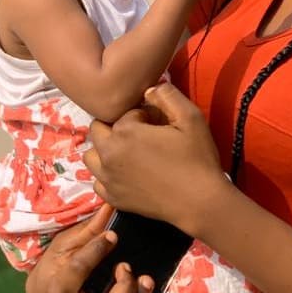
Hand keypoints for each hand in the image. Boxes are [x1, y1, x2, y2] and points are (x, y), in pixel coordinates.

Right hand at [24, 204, 174, 292]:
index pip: (76, 272)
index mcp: (59, 289)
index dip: (95, 252)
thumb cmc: (56, 266)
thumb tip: (110, 204)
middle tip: (127, 267)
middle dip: (124, 292)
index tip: (112, 235)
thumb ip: (88, 231)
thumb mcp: (64, 246)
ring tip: (148, 280)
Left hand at [83, 82, 230, 235]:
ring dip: (105, 150)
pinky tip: (127, 174)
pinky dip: (107, 175)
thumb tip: (148, 90)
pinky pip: (97, 182)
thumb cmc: (197, 158)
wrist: (199, 202)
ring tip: (129, 153)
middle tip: (142, 136)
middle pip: (98, 129)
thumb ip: (166, 95)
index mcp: (125, 132)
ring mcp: (108, 178)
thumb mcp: (190, 117)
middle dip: (116, 128)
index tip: (160, 125)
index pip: (125, 113)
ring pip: (91, 155)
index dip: (144, 116)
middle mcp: (109, 154)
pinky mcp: (113, 198)